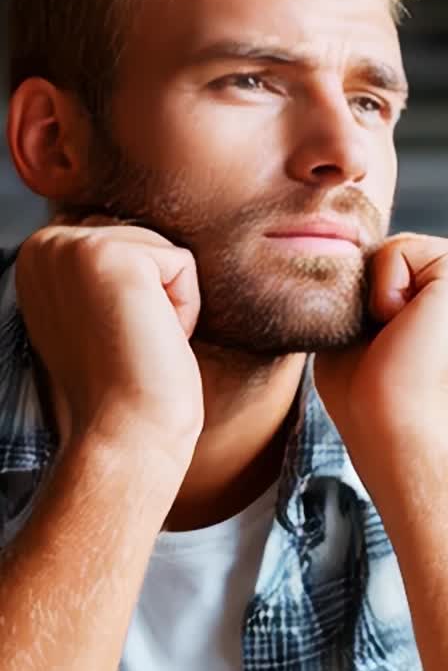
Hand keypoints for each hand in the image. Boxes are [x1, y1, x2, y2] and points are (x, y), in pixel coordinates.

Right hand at [15, 220, 203, 471]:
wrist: (125, 433)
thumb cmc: (121, 388)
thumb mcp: (97, 317)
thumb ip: (102, 276)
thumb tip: (139, 255)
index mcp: (38, 259)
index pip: (121, 239)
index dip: (136, 296)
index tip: (112, 340)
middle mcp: (45, 246)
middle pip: (145, 238)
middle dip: (155, 295)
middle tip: (128, 344)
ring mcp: (72, 247)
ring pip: (165, 249)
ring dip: (170, 302)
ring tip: (139, 342)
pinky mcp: (111, 255)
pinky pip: (184, 264)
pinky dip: (186, 307)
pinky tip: (154, 338)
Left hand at [314, 232, 447, 476]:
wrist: (389, 424)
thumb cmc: (364, 391)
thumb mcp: (346, 324)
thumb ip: (350, 287)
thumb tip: (330, 255)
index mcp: (428, 285)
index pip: (366, 254)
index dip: (350, 294)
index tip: (374, 340)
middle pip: (374, 245)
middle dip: (360, 289)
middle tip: (383, 338)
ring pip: (387, 244)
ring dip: (373, 292)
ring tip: (396, 332)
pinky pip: (399, 247)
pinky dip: (386, 288)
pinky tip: (405, 324)